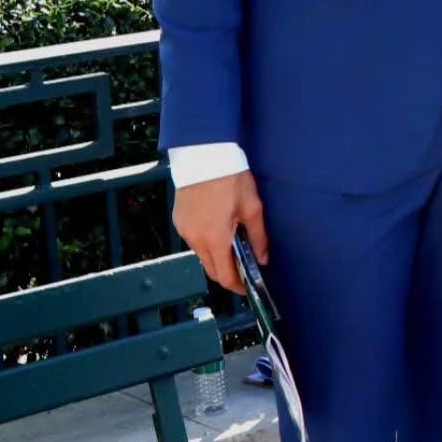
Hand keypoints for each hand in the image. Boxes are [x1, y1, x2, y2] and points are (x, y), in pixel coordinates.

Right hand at [173, 169, 268, 292]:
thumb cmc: (230, 177)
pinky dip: (206, 242)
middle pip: (212, 270)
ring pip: (202, 256)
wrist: (204, 154)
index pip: (225, 276)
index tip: (247, 287)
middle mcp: (195, 239)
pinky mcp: (178, 221)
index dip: (238, 286)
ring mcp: (184, 230)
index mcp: (215, 238)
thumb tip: (263, 258)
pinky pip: (193, 241)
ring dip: (216, 256)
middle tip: (243, 268)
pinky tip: (217, 229)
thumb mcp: (252, 208)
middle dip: (228, 273)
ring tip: (232, 243)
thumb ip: (258, 237)